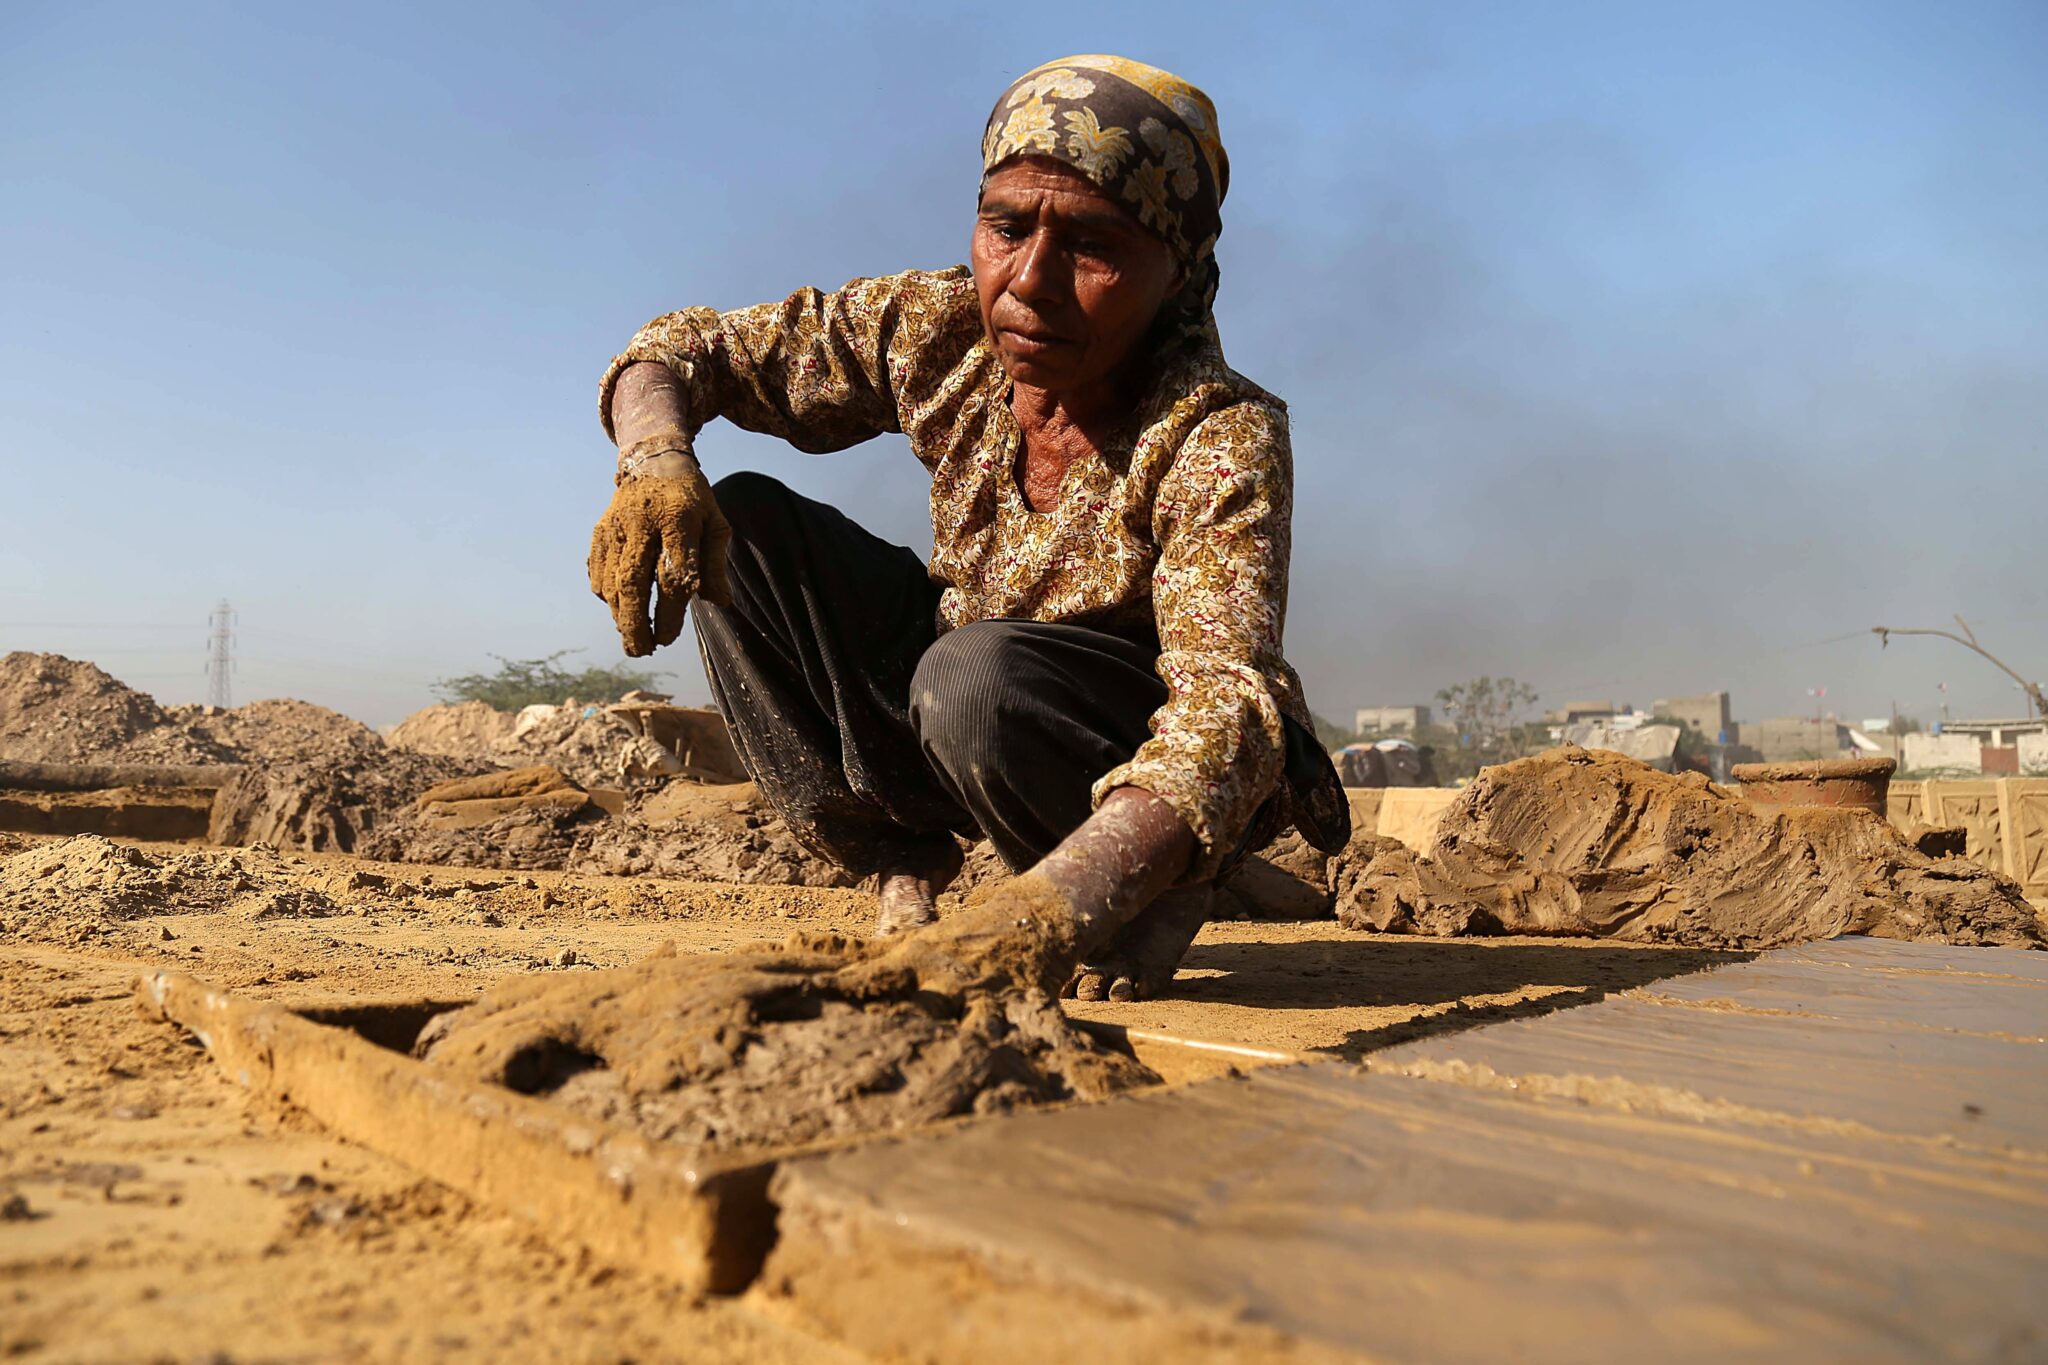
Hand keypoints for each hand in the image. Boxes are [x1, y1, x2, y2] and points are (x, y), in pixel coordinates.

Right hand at [587, 454, 731, 655]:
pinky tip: (618, 609)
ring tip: (634, 639)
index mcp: (679, 519)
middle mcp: (644, 522)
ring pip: (612, 580)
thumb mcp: (716, 524)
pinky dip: (606, 594)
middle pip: (634, 581)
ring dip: (620, 615)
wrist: (654, 459)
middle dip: (636, 623)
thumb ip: (716, 564)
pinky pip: (598, 570)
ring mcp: (618, 525)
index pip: (673, 574)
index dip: (670, 611)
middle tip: (643, 651)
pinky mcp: (601, 530)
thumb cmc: (693, 500)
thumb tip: (720, 604)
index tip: (669, 637)